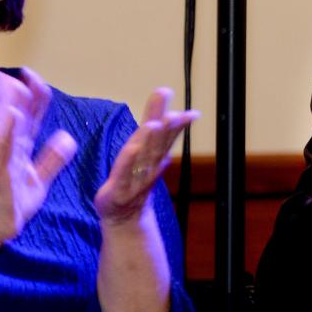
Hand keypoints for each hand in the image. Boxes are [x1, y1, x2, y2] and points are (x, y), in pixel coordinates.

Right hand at [0, 67, 77, 246]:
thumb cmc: (14, 204)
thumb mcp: (40, 180)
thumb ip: (53, 159)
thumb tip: (68, 137)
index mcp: (22, 151)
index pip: (33, 120)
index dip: (38, 100)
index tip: (38, 79)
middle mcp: (13, 152)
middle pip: (22, 120)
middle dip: (27, 97)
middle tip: (29, 73)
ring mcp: (6, 163)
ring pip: (13, 132)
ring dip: (18, 110)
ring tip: (23, 90)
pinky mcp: (2, 176)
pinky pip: (7, 153)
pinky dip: (11, 135)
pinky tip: (15, 119)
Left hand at [95, 88, 198, 225]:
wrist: (124, 216)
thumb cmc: (134, 177)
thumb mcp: (144, 146)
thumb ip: (155, 119)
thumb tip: (168, 95)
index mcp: (156, 155)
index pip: (169, 138)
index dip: (180, 126)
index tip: (193, 114)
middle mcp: (149, 166)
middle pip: (159, 146)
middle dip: (167, 130)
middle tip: (175, 115)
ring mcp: (135, 179)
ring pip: (144, 158)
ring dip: (150, 142)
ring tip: (155, 124)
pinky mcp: (119, 188)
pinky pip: (124, 174)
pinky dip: (128, 161)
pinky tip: (132, 147)